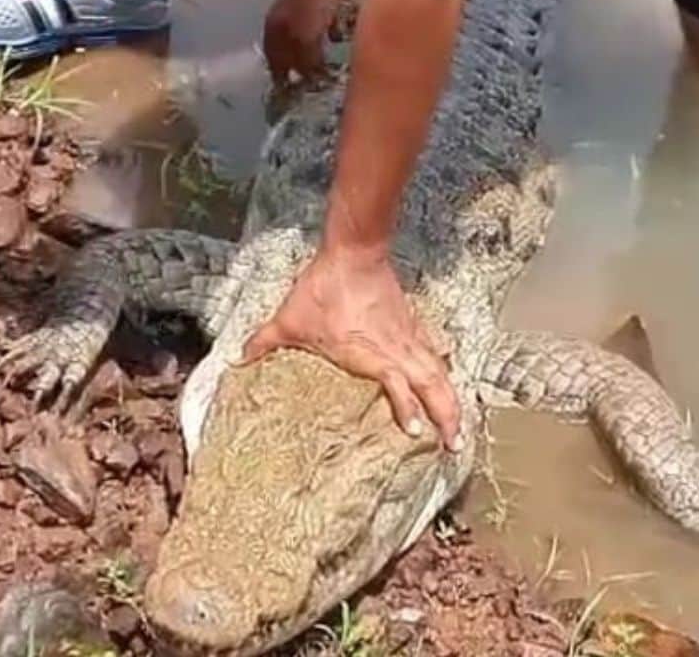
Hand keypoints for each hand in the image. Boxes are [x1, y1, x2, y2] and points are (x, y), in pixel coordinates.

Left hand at [240, 245, 461, 448]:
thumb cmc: (323, 288)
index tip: (414, 433)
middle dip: (447, 415)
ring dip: (451, 400)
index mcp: (369, 354)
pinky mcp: (410, 324)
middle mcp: (394, 348)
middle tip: (455, 444)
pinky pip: (433, 353)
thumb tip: (239, 357)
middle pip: (432, 385)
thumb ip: (265, 341)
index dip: (408, 410)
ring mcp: (406, 336)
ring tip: (459, 427)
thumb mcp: (290, 320)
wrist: (353, 254)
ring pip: (438, 372)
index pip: (397, 386)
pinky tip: (446, 385)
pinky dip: (443, 372)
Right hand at [261, 0, 346, 87]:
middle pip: (290, 52)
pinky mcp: (318, 0)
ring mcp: (300, 10)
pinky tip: (340, 34)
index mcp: (273, 33)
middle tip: (317, 81)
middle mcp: (282, 23)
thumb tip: (309, 78)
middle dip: (303, 66)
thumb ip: (307, 62)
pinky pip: (324, 23)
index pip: (275, 64)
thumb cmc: (310, 6)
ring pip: (307, 38)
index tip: (296, 93)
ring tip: (331, 61)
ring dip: (317, 48)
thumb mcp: (306, 40)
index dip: (285, 79)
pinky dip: (330, 30)